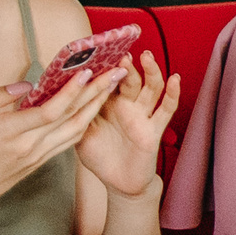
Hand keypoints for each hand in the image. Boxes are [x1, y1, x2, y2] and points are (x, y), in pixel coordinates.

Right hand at [0, 68, 119, 218]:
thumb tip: (25, 85)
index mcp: (9, 133)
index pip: (49, 111)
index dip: (71, 91)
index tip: (87, 72)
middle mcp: (29, 145)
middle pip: (71, 117)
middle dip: (96, 92)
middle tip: (116, 71)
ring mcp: (37, 155)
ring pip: (76, 129)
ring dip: (97, 106)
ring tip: (112, 86)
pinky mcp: (41, 161)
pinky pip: (70, 141)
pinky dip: (85, 122)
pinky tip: (94, 108)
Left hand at [74, 51, 180, 204]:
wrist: (118, 182)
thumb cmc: (100, 156)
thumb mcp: (80, 133)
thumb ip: (77, 114)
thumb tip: (61, 93)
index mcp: (108, 106)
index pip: (109, 81)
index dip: (106, 67)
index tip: (101, 51)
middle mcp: (127, 107)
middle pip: (131, 80)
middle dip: (128, 66)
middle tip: (122, 54)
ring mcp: (142, 116)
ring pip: (151, 89)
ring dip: (151, 72)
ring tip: (147, 57)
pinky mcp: (154, 129)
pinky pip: (166, 109)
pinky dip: (172, 94)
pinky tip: (174, 79)